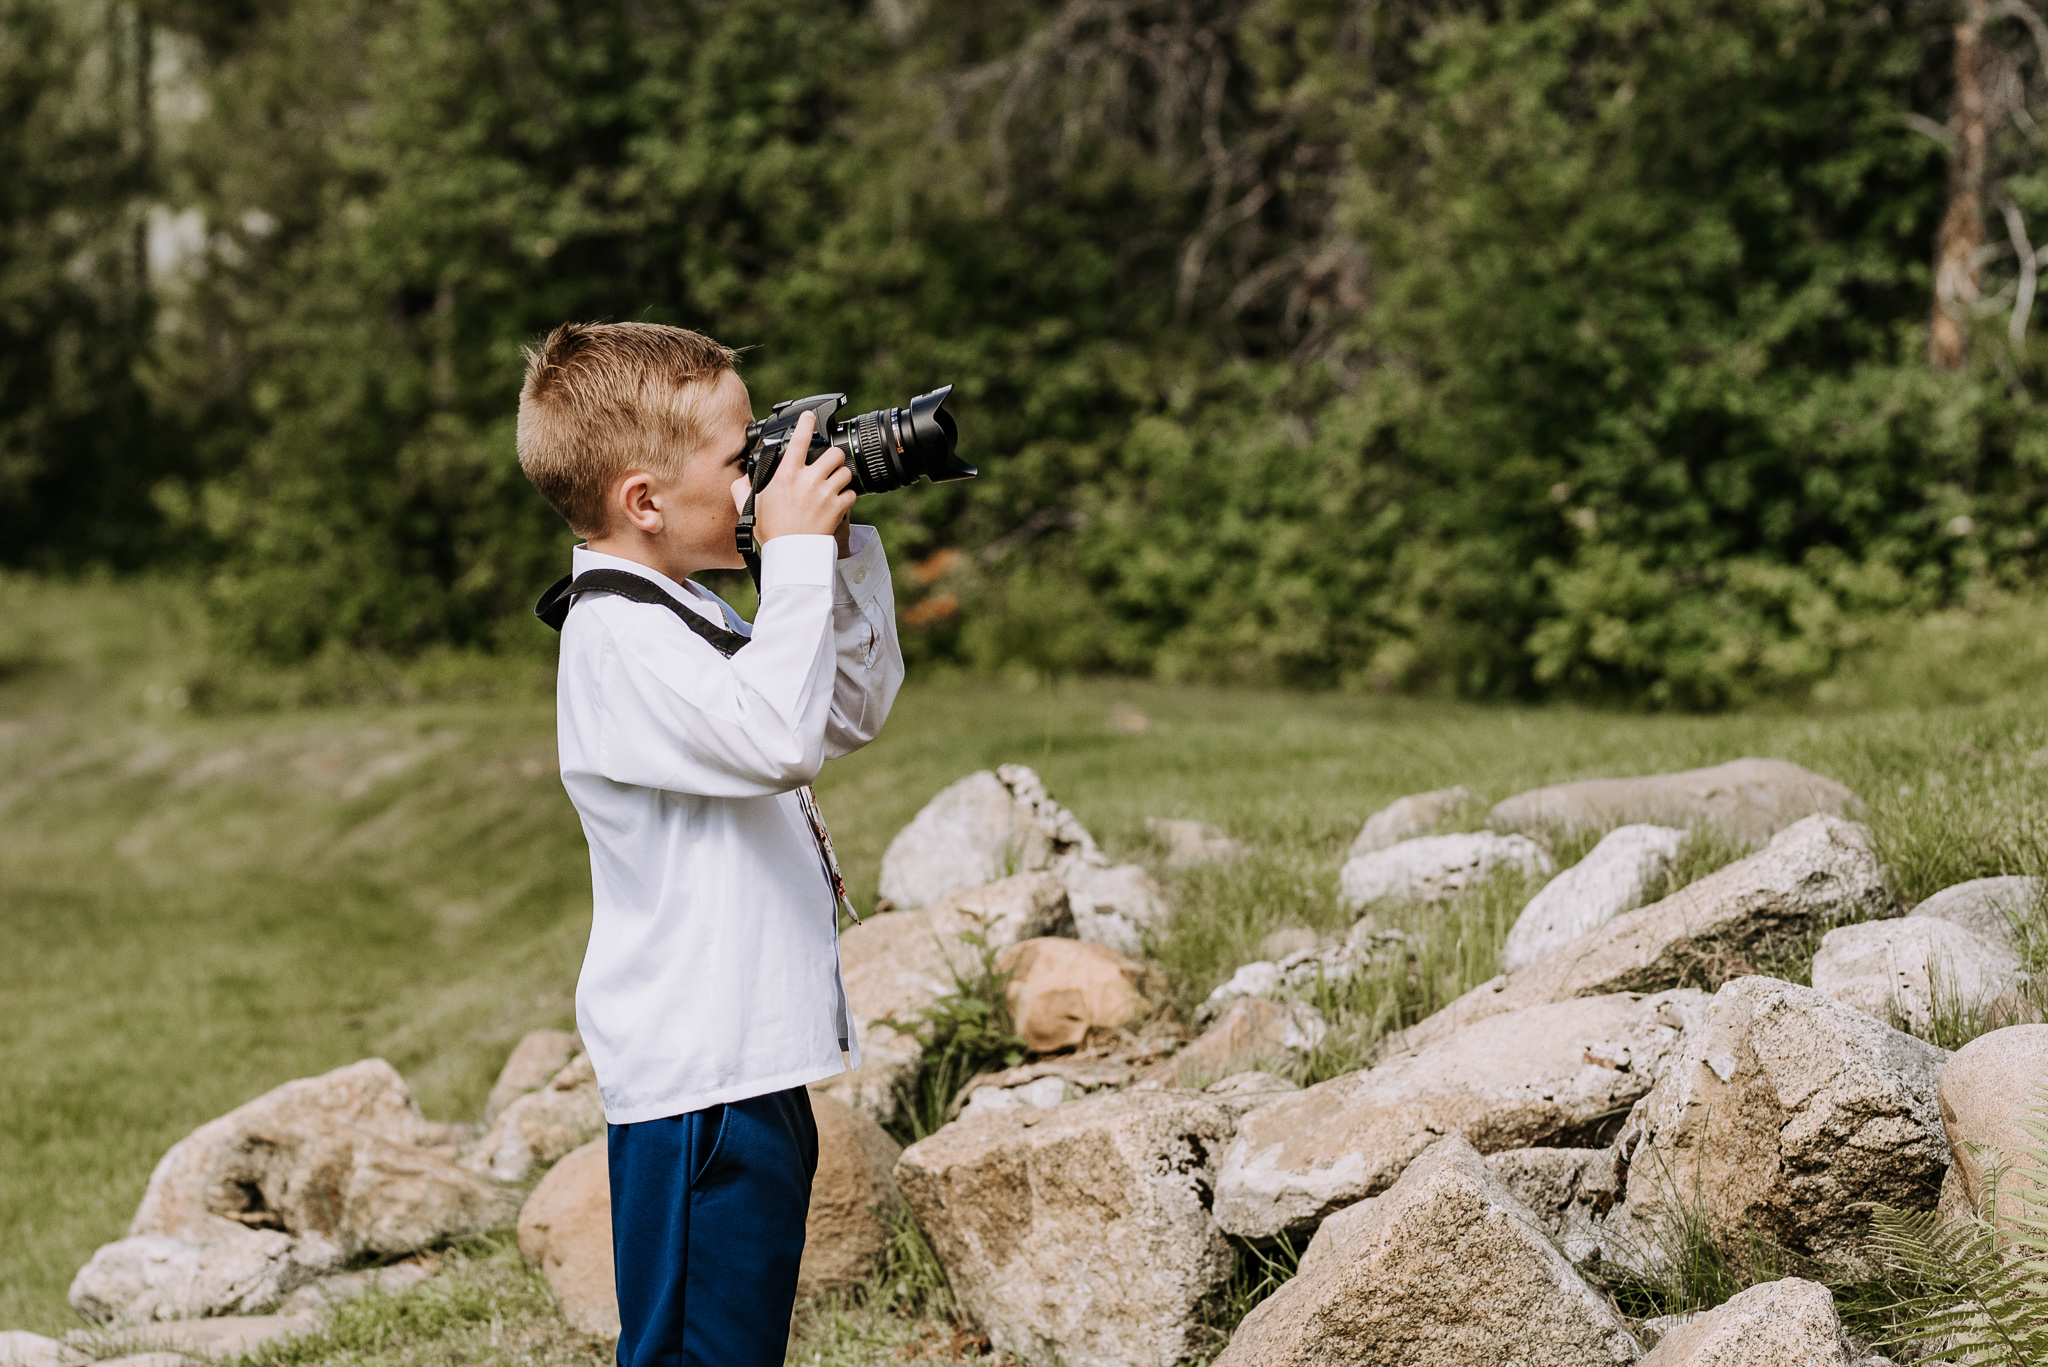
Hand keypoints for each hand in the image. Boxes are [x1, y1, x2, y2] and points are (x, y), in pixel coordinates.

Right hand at [747, 411, 856, 543]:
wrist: (790, 553)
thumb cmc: (770, 531)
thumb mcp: (748, 506)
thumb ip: (741, 487)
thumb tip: (741, 478)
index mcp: (786, 474)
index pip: (800, 439)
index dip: (806, 423)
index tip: (810, 416)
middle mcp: (808, 479)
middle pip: (833, 453)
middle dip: (833, 457)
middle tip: (828, 465)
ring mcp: (825, 493)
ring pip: (845, 471)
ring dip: (842, 476)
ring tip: (834, 484)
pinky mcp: (838, 507)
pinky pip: (852, 494)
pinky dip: (848, 497)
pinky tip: (839, 502)